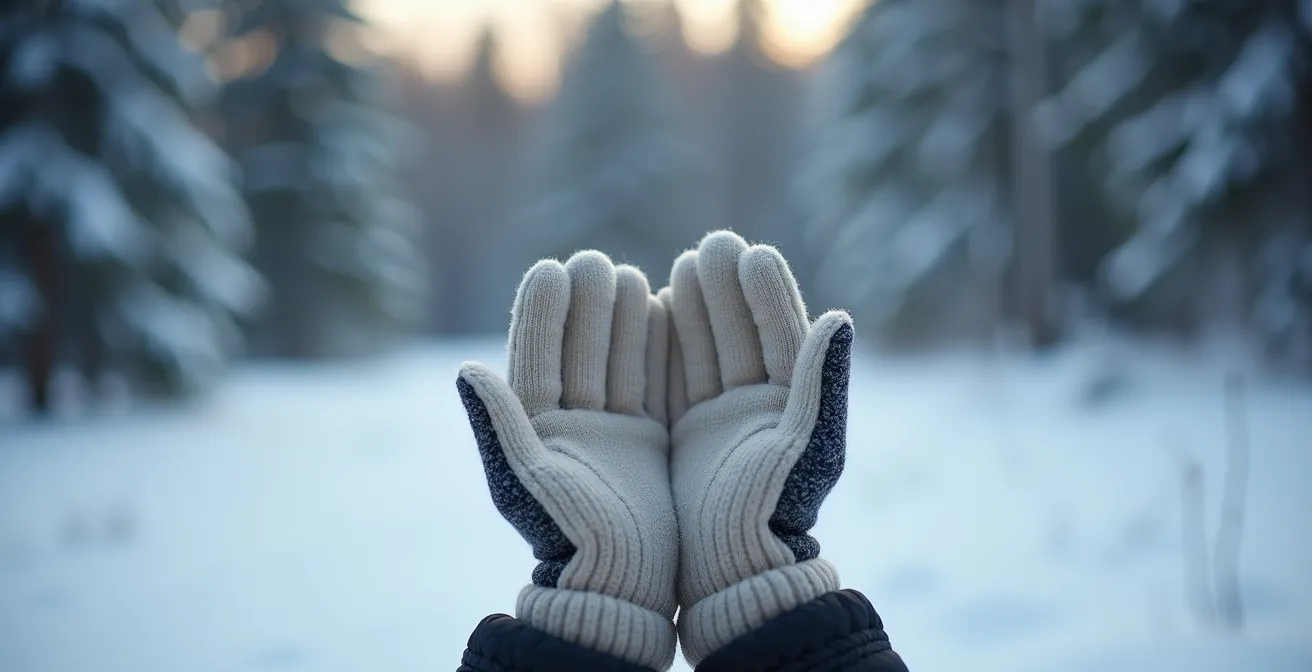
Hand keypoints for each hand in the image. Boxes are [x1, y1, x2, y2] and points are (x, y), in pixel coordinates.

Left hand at [457, 251, 677, 669]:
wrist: (625, 588)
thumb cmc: (570, 541)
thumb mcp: (528, 483)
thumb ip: (500, 427)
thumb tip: (466, 371)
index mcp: (538, 430)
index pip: (537, 358)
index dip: (543, 313)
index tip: (552, 268)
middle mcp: (573, 427)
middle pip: (580, 351)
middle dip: (587, 305)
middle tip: (595, 261)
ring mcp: (613, 433)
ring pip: (618, 362)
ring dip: (622, 319)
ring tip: (629, 274)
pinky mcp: (650, 445)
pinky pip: (652, 384)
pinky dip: (658, 350)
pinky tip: (667, 314)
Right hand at [664, 231, 852, 663]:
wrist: (723, 575)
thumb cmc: (768, 517)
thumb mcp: (803, 448)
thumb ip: (817, 383)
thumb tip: (839, 317)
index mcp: (789, 408)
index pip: (778, 336)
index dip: (765, 294)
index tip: (750, 253)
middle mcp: (754, 411)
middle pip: (737, 335)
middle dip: (725, 289)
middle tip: (712, 244)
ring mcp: (715, 422)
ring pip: (702, 351)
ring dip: (694, 309)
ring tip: (683, 265)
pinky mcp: (679, 438)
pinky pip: (671, 379)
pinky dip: (663, 344)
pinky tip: (652, 309)